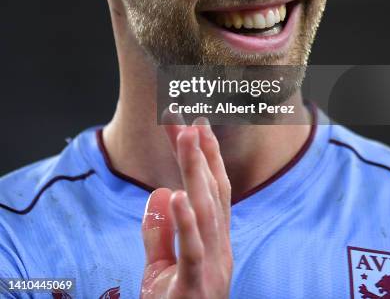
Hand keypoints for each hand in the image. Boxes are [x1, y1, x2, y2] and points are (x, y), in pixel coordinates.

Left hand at [140, 117, 232, 297]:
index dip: (207, 157)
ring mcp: (212, 269)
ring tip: (188, 139)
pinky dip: (185, 222)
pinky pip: (191, 251)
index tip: (197, 125)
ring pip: (206, 213)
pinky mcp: (196, 289)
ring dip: (197, 173)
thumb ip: (159, 234)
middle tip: (190, 119)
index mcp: (213, 243)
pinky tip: (176, 194)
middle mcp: (220, 250)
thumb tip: (158, 193)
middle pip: (211, 193)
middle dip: (201, 153)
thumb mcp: (161, 271)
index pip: (213, 191)